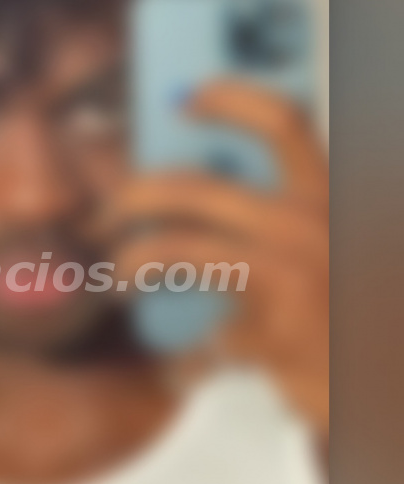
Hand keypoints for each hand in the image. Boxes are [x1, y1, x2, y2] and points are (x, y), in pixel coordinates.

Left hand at [107, 80, 328, 440]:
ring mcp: (294, 276)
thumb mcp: (336, 248)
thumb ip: (288, 220)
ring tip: (119, 280)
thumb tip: (213, 196)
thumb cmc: (356, 317)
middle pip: (197, 186)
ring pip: (180, 248)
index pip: (282, 123)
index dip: (228, 99)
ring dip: (134, 261)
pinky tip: (180, 371)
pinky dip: (186, 361)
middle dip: (135, 194)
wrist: (392, 386)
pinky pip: (205, 340)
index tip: (181, 98)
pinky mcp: (276, 334)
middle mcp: (313, 224)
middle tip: (108, 213)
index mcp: (331, 195)